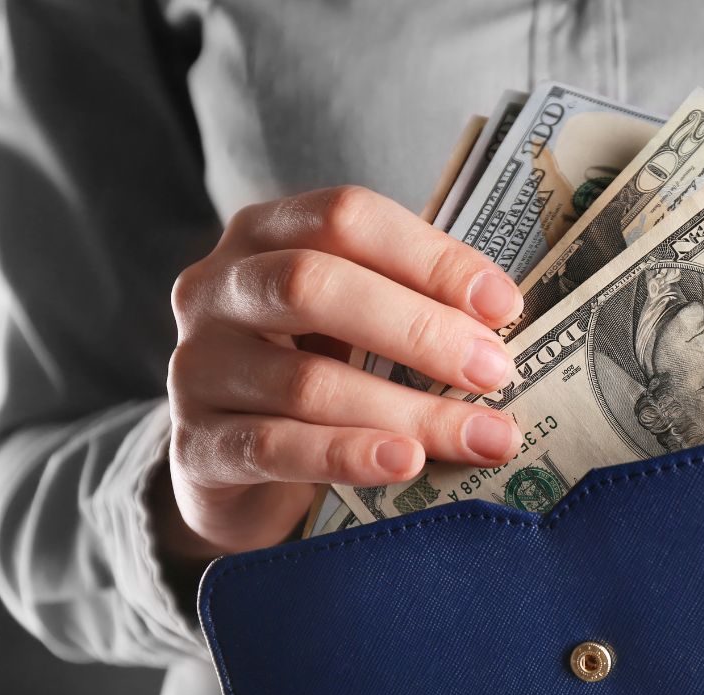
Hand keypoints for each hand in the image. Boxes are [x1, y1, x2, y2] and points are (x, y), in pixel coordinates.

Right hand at [158, 186, 524, 566]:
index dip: (431, 257)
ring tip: (483, 437)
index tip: (504, 305)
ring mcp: (197, 368)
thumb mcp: (352, 320)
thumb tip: (508, 320)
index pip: (346, 218)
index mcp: (264, 234)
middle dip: (418, 329)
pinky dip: (347, 455)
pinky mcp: (196, 446)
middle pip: (314, 285)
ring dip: (408, 410)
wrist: (232, 468)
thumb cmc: (313, 370)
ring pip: (305, 381)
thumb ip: (410, 302)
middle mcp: (217, 289)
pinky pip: (273, 448)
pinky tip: (405, 463)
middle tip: (495, 371)